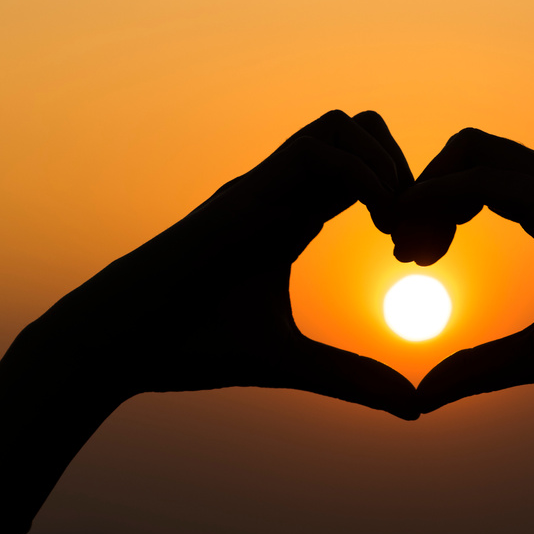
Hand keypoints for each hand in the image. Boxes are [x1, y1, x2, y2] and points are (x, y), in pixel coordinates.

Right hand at [9, 110, 418, 418]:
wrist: (115, 345)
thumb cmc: (191, 347)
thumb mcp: (292, 362)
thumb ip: (352, 378)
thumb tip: (415, 408)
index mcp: (293, 217)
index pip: (364, 170)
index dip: (404, 198)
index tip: (418, 254)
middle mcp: (281, 190)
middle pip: (362, 128)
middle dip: (406, 169)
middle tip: (414, 236)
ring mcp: (262, 186)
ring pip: (344, 125)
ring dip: (387, 166)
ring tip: (395, 230)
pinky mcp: (244, 194)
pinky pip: (319, 151)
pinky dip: (365, 178)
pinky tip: (378, 230)